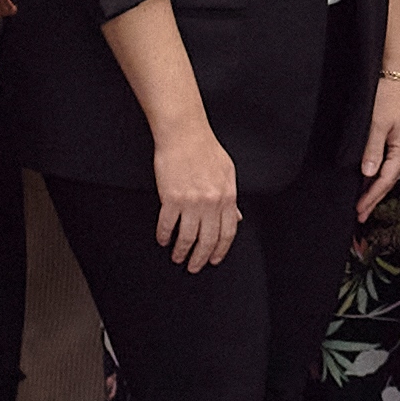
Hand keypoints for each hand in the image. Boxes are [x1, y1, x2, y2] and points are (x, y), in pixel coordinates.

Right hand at [149, 123, 242, 275]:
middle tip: (194, 266)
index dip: (221, 250)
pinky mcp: (170, 198)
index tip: (214, 259)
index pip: (228, 232)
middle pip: (208, 240)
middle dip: (201, 258)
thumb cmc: (205, 149)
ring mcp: (191, 202)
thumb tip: (237, 217)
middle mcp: (211, 202)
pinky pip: (167, 225)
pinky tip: (163, 239)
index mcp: (227, 196)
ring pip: (187, 237)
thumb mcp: (227, 173)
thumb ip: (231, 198)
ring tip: (177, 257)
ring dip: (181, 251)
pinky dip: (164, 236)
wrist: (184, 134)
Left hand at [356, 75, 399, 215]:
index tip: (359, 210)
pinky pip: (389, 163)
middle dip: (374, 198)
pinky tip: (370, 179)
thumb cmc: (388, 94)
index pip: (385, 180)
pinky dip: (379, 174)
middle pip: (389, 180)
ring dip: (376, 188)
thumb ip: (372, 149)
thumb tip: (368, 174)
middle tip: (360, 215)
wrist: (399, 72)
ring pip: (389, 172)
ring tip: (364, 202)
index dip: (371, 196)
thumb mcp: (377, 122)